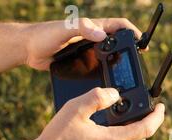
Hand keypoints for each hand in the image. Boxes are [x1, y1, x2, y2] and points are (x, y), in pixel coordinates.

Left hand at [24, 18, 145, 70]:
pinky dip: (109, 72)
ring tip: (129, 73)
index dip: (133, 32)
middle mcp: (94, 38)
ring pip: (112, 55)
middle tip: (139, 61)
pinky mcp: (85, 63)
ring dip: (121, 62)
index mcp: (93, 27)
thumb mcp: (62, 29)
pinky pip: (101, 66)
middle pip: (119, 41)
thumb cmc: (43, 35)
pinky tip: (112, 81)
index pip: (119, 26)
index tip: (142, 43)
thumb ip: (81, 28)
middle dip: (131, 48)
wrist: (28, 50)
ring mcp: (90, 51)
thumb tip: (101, 34)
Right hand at [30, 87, 164, 139]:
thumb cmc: (56, 139)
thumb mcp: (75, 109)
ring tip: (112, 126)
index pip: (147, 129)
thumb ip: (98, 97)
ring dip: (126, 139)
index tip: (161, 107)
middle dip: (140, 126)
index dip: (157, 116)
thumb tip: (116, 94)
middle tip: (133, 115)